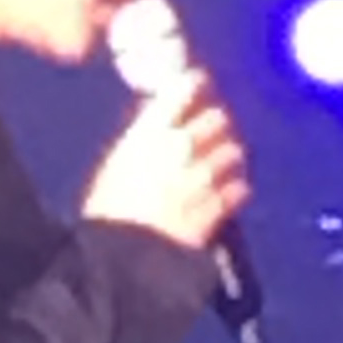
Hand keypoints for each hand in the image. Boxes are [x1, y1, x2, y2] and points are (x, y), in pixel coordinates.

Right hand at [82, 70, 248, 258]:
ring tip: (226, 161)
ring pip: (232, 152)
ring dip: (230, 155)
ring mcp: (201, 177)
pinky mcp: (216, 207)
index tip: (200, 84)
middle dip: (217, 123)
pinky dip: (237, 188)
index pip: (181, 92)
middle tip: (215, 128)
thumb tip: (159, 129)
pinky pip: (238, 189)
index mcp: (147, 134)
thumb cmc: (105, 212)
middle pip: (216, 119)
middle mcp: (180, 147)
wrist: (120, 258)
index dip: (195, 85)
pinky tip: (233, 190)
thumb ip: (142, 143)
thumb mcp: (116, 166)